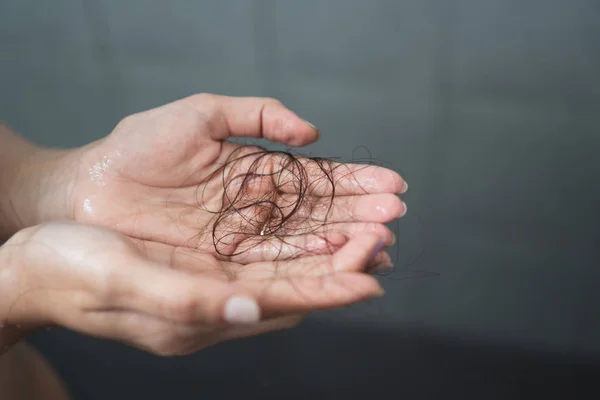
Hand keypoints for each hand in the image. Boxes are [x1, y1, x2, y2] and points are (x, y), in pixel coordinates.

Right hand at [0, 221, 386, 354]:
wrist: (32, 267)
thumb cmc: (68, 272)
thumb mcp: (123, 281)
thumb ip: (189, 302)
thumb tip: (252, 310)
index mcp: (198, 317)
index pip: (281, 305)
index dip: (328, 290)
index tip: (374, 278)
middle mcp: (211, 307)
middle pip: (291, 289)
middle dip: (340, 266)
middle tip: (384, 240)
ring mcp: (207, 288)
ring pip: (281, 272)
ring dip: (322, 253)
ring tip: (364, 233)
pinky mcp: (198, 270)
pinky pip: (257, 259)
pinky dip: (290, 244)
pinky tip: (309, 230)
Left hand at [52, 94, 406, 262]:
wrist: (89, 187)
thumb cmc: (139, 146)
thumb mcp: (202, 113)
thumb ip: (258, 114)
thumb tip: (313, 131)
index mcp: (258, 173)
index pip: (317, 180)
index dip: (354, 183)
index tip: (392, 184)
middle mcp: (259, 212)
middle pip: (319, 216)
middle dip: (360, 216)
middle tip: (394, 217)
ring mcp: (244, 242)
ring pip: (304, 247)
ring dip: (345, 246)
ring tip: (382, 244)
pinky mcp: (225, 268)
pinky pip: (274, 270)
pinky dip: (311, 271)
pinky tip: (344, 269)